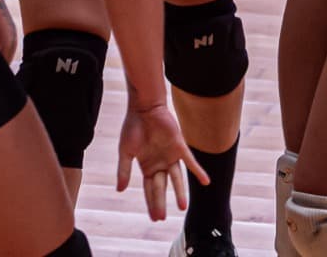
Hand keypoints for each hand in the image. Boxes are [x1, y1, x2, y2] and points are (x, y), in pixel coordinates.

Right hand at [116, 102, 206, 221]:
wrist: (144, 108)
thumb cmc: (133, 127)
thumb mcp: (125, 152)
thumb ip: (124, 171)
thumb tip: (120, 190)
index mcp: (147, 167)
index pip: (149, 190)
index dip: (151, 203)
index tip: (154, 218)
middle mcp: (160, 164)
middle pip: (160, 188)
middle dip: (160, 203)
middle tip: (162, 218)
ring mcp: (170, 156)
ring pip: (176, 179)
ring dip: (180, 192)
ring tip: (183, 207)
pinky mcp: (179, 146)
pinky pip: (191, 161)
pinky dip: (198, 172)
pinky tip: (206, 182)